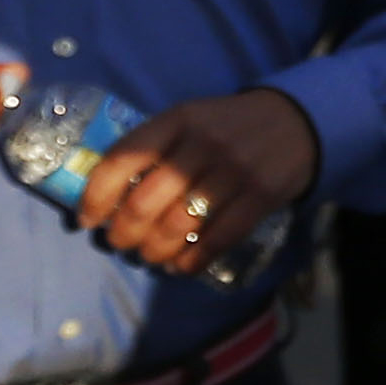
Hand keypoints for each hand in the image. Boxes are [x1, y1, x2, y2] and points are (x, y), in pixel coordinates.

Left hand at [76, 89, 319, 278]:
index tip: (87, 219)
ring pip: (178, 225)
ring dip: (155, 251)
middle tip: (121, 242)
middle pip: (146, 201)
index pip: (122, 159)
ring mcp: (235, 170)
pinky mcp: (261, 195)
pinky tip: (182, 265)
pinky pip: (218, 238)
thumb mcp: (190, 121)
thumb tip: (107, 199)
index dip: (96, 195)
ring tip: (150, 256)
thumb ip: (155, 149)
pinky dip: (193, 259)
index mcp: (178, 119)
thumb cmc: (229, 126)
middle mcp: (203, 143)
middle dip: (124, 232)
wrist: (298, 121)